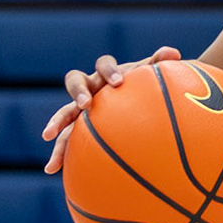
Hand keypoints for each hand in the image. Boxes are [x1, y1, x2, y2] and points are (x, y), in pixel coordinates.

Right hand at [42, 48, 181, 174]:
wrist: (134, 102)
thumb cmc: (143, 87)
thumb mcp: (151, 76)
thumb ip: (159, 64)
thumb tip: (173, 52)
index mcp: (107, 73)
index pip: (104, 65)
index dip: (110, 71)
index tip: (119, 82)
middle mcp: (90, 88)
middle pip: (75, 82)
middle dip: (78, 92)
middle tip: (85, 104)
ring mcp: (80, 108)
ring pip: (64, 113)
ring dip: (56, 123)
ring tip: (48, 137)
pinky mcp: (77, 128)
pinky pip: (66, 140)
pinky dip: (59, 153)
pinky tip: (52, 170)